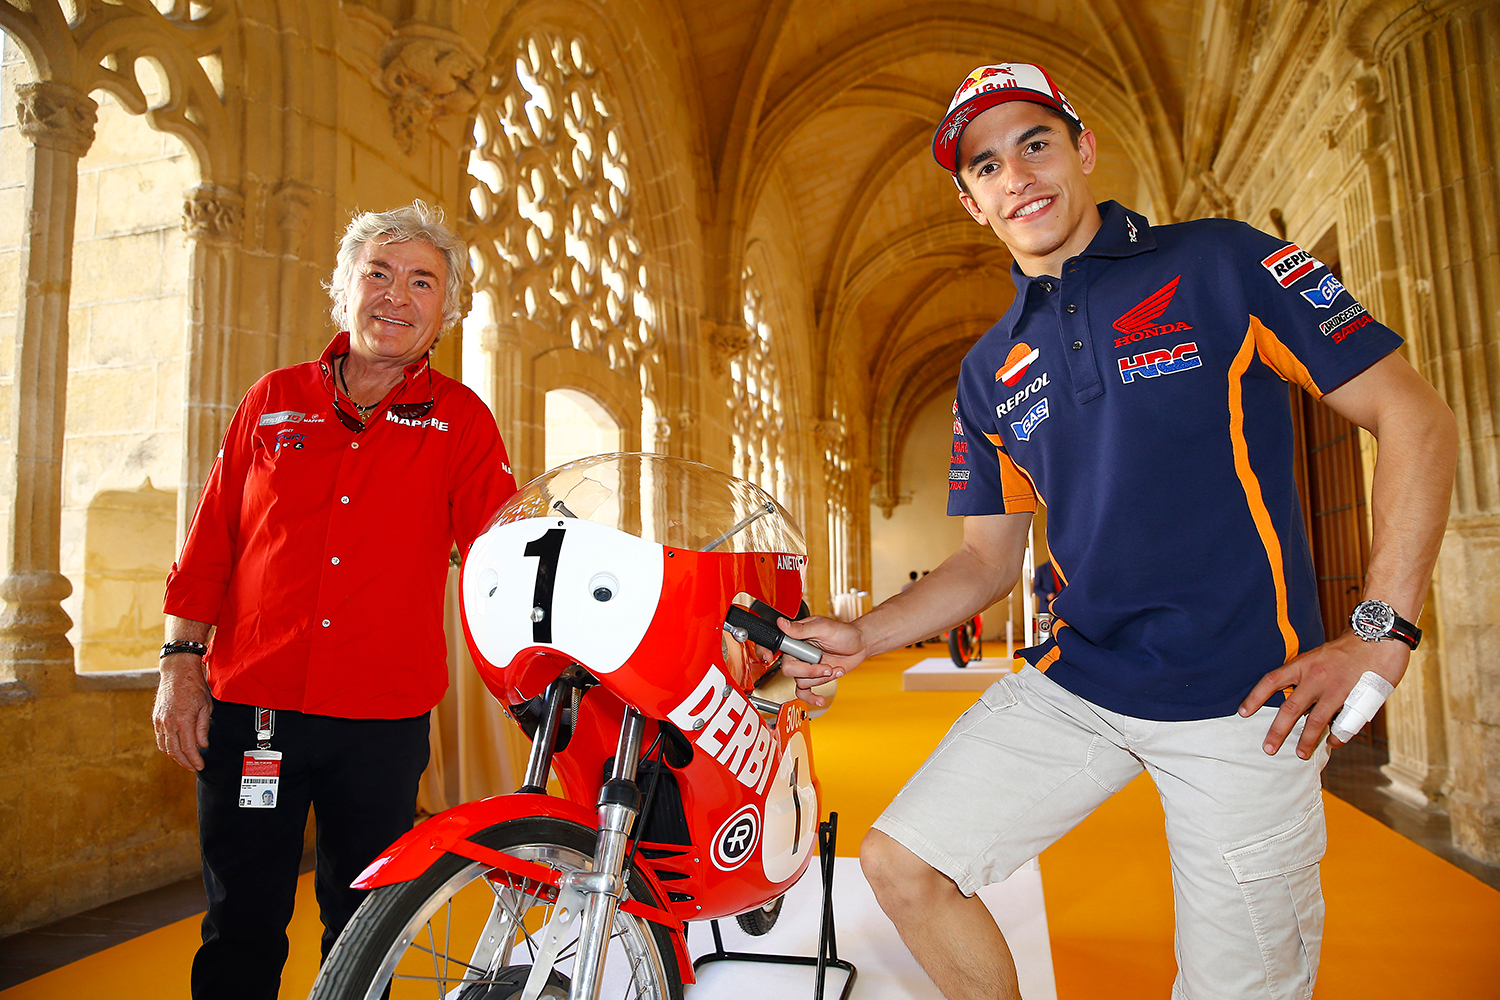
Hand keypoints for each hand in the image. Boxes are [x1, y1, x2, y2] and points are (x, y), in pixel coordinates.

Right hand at [153, 655, 212, 769]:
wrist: (177, 672)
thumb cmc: (193, 686)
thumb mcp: (206, 706)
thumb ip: (202, 728)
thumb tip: (202, 745)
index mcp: (183, 720)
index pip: (188, 748)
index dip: (194, 760)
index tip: (200, 766)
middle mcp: (168, 722)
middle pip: (174, 751)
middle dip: (184, 762)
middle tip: (193, 767)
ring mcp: (160, 721)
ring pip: (165, 746)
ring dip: (174, 756)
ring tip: (185, 760)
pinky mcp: (156, 718)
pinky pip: (160, 738)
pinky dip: (167, 747)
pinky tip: (175, 749)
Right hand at [776, 615, 868, 706]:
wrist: (859, 645)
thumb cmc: (844, 632)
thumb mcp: (823, 627)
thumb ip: (801, 629)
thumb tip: (782, 623)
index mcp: (796, 639)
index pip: (782, 653)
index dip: (785, 658)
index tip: (797, 658)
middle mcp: (799, 654)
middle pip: (790, 671)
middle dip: (811, 672)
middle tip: (826, 666)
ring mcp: (806, 666)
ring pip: (802, 682)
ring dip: (821, 678)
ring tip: (834, 668)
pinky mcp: (814, 677)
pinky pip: (804, 692)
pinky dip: (811, 697)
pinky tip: (819, 698)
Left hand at [1238, 631, 1407, 758]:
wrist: (1379, 636)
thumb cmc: (1348, 648)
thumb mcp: (1319, 656)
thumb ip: (1307, 676)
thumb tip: (1296, 700)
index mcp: (1303, 664)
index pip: (1272, 681)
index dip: (1255, 697)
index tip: (1243, 713)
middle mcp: (1316, 678)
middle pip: (1291, 708)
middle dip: (1277, 731)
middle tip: (1268, 748)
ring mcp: (1336, 689)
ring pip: (1316, 721)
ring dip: (1307, 740)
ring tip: (1300, 754)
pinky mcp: (1357, 699)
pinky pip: (1344, 724)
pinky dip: (1337, 736)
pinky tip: (1332, 742)